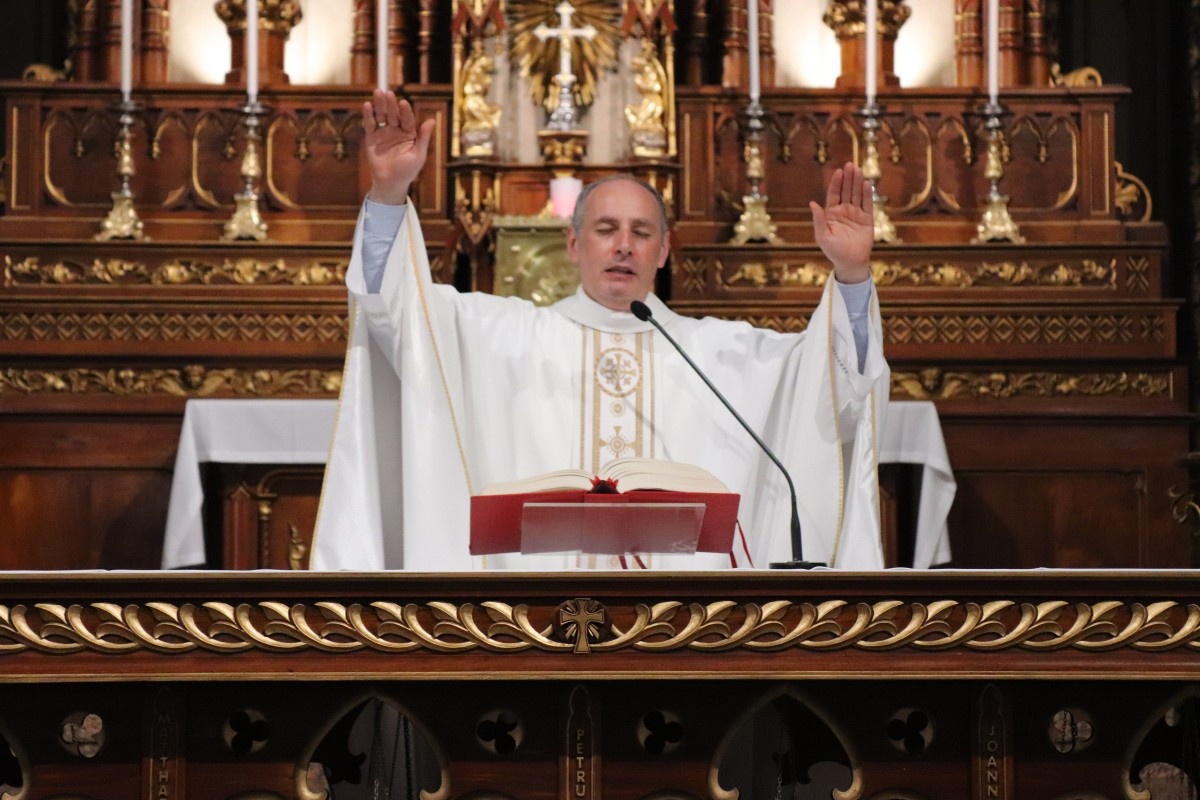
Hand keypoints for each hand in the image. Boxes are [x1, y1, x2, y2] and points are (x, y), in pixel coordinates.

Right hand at [362, 88, 435, 205]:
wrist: (391, 183)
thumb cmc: (408, 171)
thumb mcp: (418, 155)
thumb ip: (423, 138)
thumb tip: (432, 120)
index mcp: (409, 133)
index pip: (407, 119)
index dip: (405, 111)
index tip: (404, 103)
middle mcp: (396, 130)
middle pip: (394, 114)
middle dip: (391, 104)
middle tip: (389, 93)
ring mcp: (384, 133)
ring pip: (382, 115)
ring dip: (379, 104)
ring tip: (378, 92)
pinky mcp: (372, 138)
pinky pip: (370, 124)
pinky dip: (368, 115)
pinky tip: (367, 105)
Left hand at [809, 161, 873, 283]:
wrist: (850, 263)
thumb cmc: (833, 251)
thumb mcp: (822, 235)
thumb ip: (818, 219)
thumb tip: (812, 203)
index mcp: (831, 214)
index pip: (834, 194)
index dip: (836, 183)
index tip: (839, 171)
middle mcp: (844, 211)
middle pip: (846, 191)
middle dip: (848, 178)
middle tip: (850, 165)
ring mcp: (856, 214)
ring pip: (857, 195)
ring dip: (857, 182)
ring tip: (858, 170)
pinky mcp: (867, 219)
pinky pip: (867, 204)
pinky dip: (867, 194)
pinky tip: (866, 184)